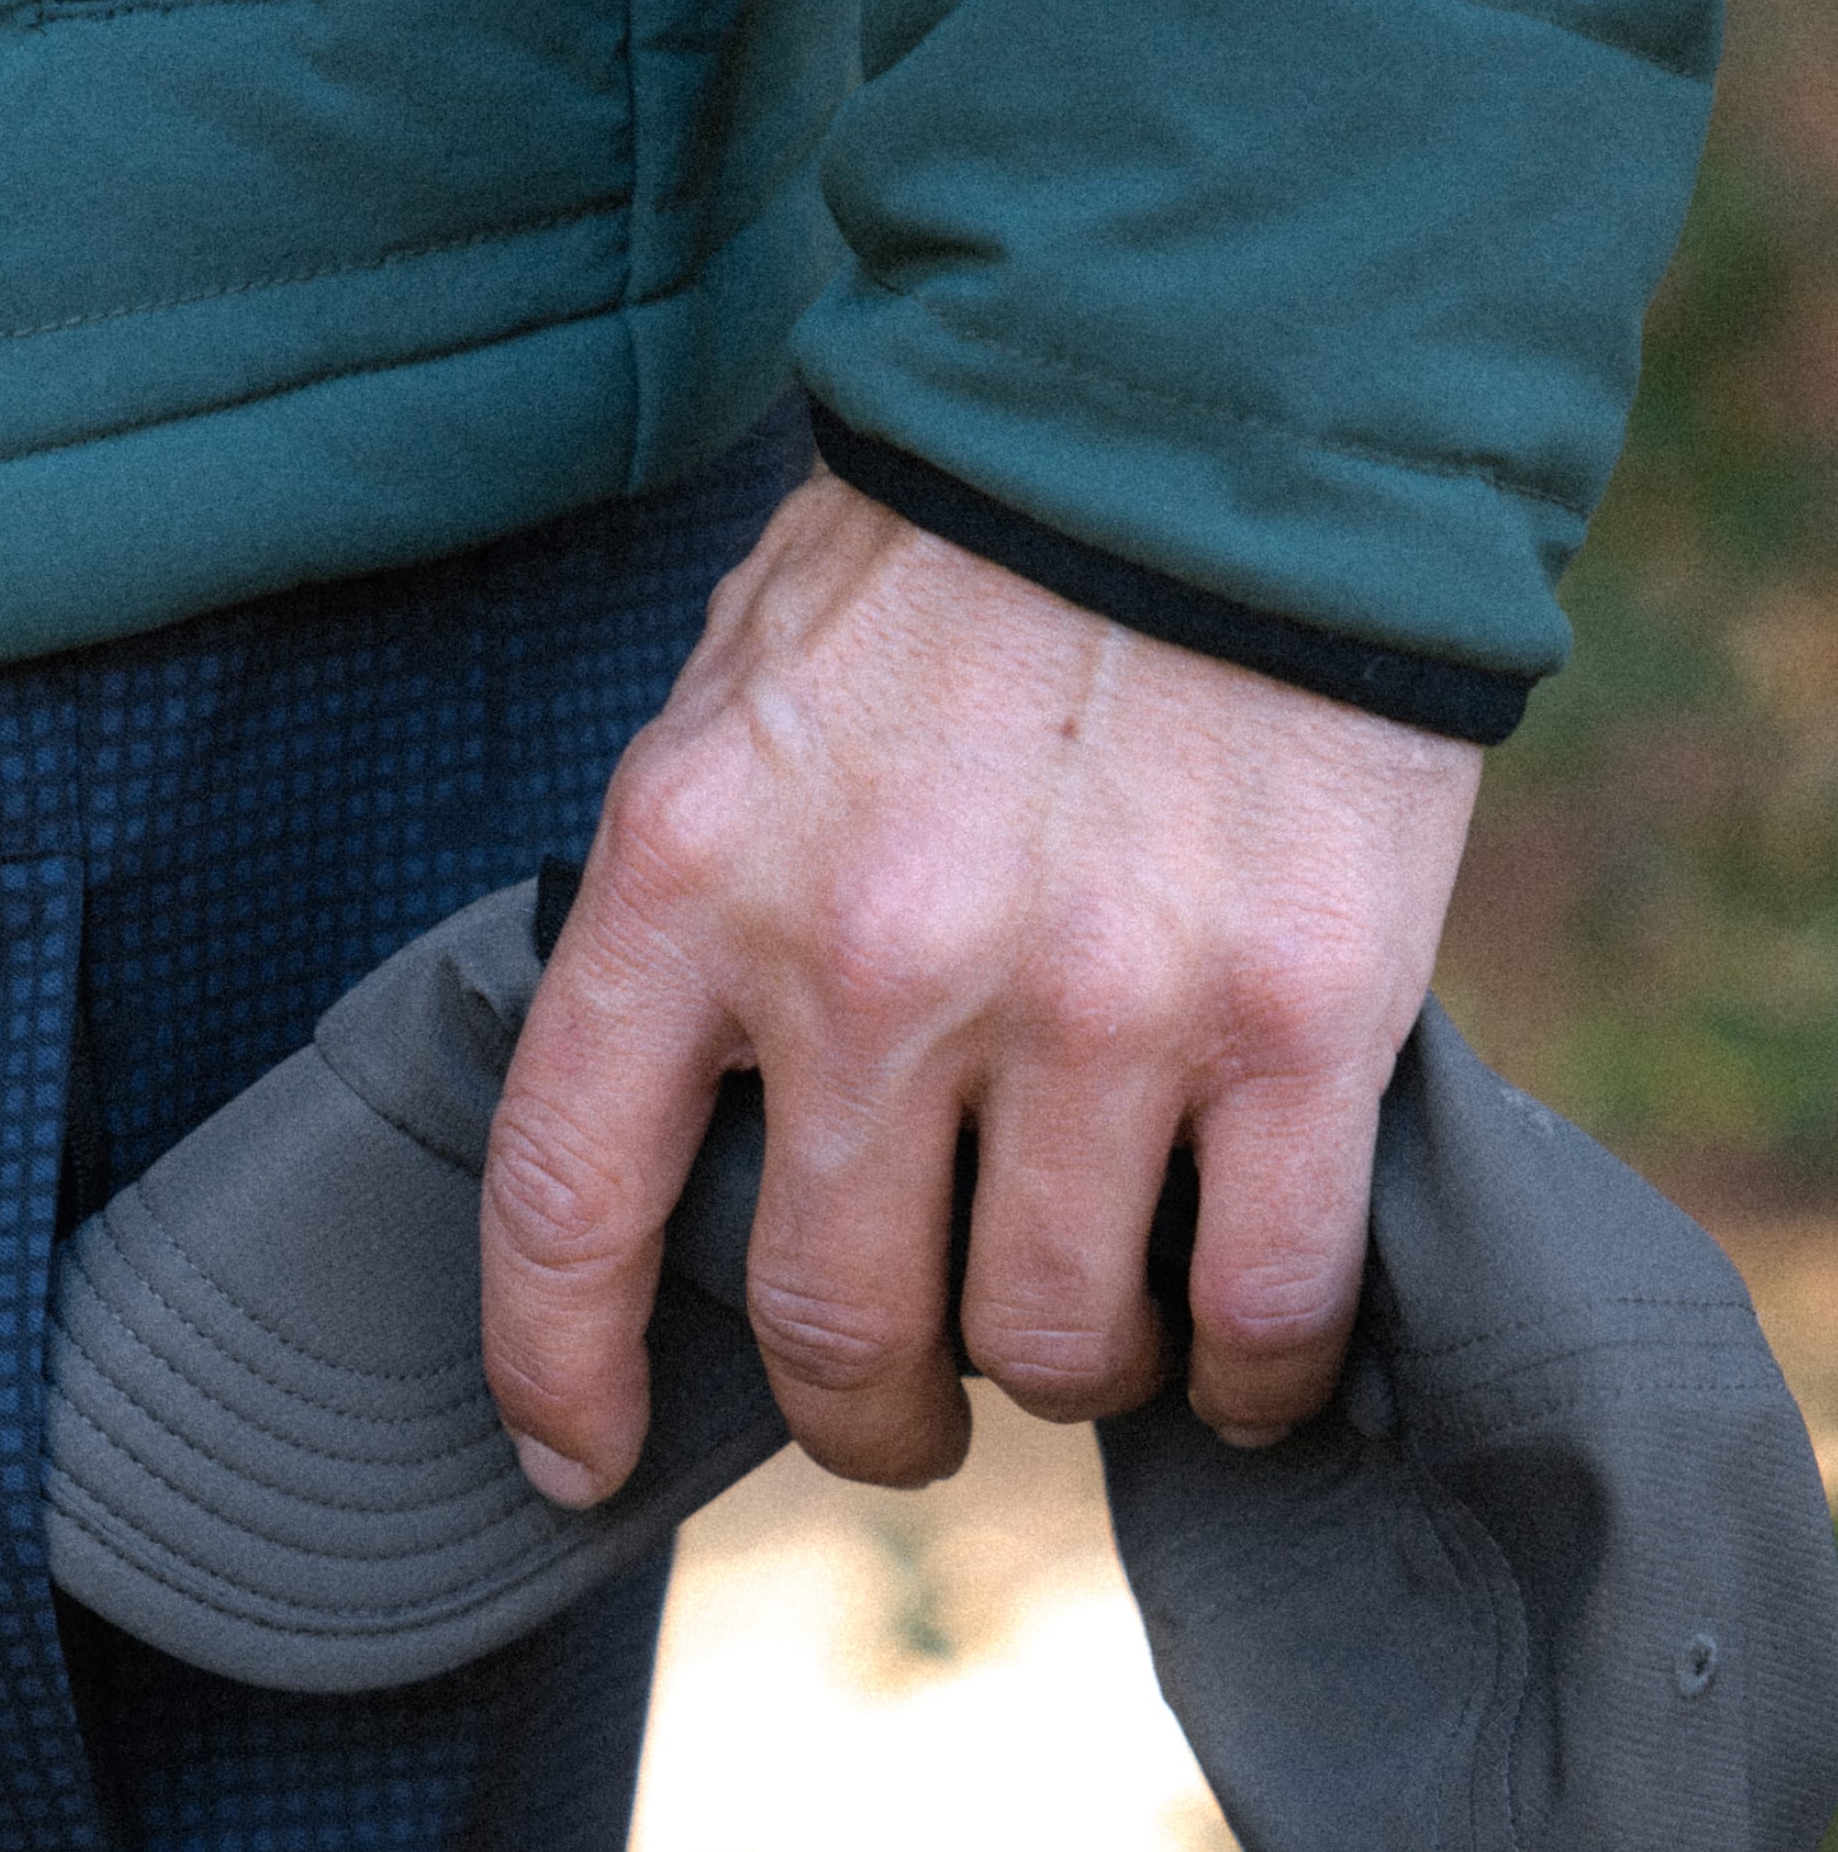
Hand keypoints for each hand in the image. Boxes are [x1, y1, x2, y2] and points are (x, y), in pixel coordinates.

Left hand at [482, 469, 1480, 1503]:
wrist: (1216, 391)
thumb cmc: (960, 566)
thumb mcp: (741, 702)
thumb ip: (701, 918)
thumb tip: (716, 1143)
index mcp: (697, 870)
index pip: (570, 1201)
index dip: (555, 1374)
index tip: (574, 1460)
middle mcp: (878, 961)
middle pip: (838, 1325)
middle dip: (868, 1414)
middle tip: (907, 1409)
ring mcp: (1096, 1001)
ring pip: (1058, 1345)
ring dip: (1069, 1377)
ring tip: (1098, 1329)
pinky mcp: (1295, 1019)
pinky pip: (1267, 1304)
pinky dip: (1251, 1376)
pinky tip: (1242, 1360)